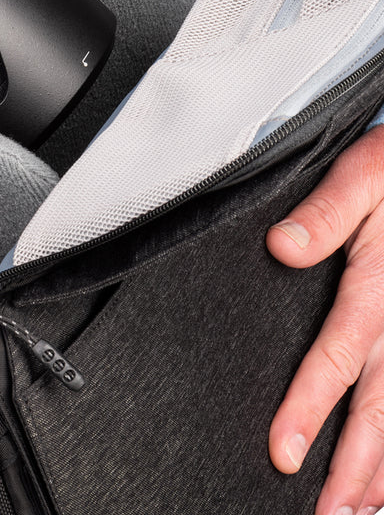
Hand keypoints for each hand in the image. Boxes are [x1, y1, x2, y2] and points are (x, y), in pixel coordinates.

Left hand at [267, 123, 383, 514]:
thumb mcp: (361, 175)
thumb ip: (325, 212)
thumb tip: (282, 248)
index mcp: (381, 285)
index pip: (340, 356)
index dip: (312, 405)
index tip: (285, 451)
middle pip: (381, 405)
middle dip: (352, 463)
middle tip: (324, 512)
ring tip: (357, 510)